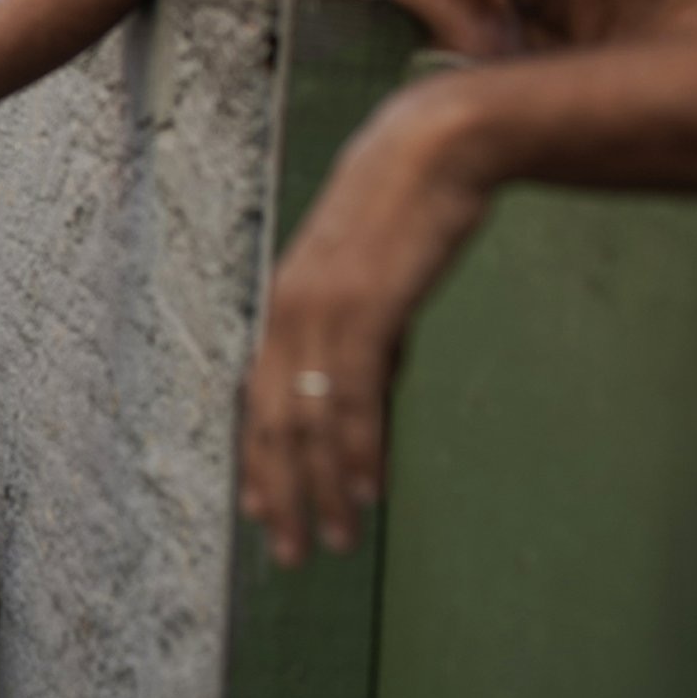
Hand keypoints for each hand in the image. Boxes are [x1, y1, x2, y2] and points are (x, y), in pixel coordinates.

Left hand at [237, 79, 489, 566]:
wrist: (438, 144)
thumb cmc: (410, 206)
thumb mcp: (374, 278)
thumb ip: (364, 337)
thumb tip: (364, 398)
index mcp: (286, 301)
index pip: (258, 399)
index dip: (259, 462)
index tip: (262, 513)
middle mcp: (290, 308)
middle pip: (272, 421)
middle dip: (281, 493)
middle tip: (291, 552)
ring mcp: (322, 306)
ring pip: (309, 417)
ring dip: (321, 487)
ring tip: (334, 539)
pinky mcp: (365, 304)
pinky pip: (354, 394)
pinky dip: (357, 448)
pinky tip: (365, 491)